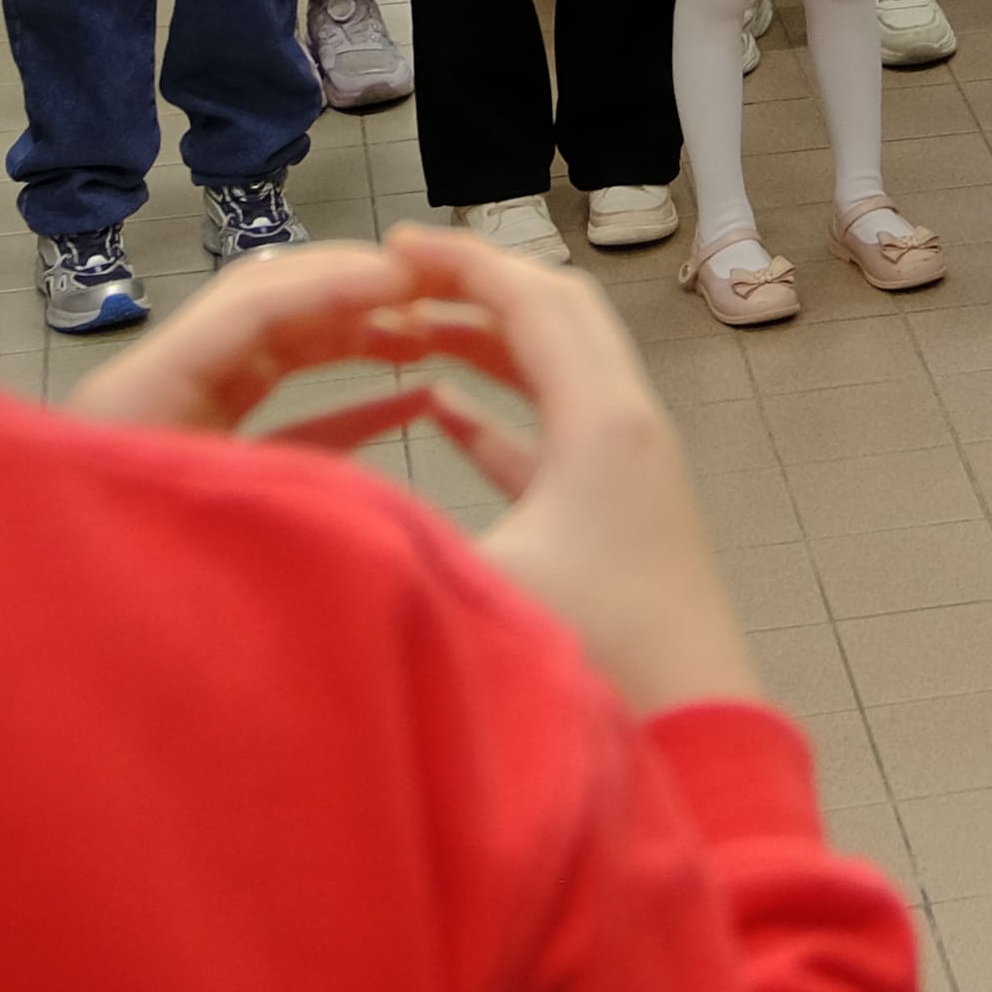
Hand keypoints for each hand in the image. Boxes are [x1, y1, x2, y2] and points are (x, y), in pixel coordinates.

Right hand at [66, 227, 760, 715]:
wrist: (702, 745)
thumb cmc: (599, 664)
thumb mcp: (482, 588)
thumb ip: (391, 530)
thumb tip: (289, 491)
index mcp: (604, 423)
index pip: (532, 301)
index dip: (460, 264)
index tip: (388, 246)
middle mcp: (629, 429)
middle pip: (557, 316)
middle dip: (475, 285)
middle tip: (391, 277)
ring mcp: (632, 475)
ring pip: (561, 372)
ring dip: (489, 343)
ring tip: (402, 331)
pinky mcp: (622, 520)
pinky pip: (558, 432)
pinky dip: (502, 408)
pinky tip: (441, 414)